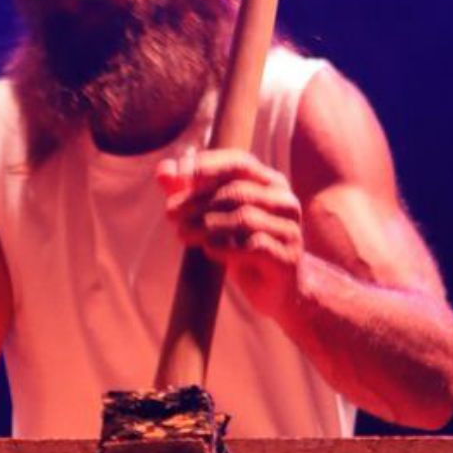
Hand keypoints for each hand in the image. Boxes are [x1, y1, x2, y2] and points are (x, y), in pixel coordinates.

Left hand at [158, 147, 303, 319]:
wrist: (275, 290)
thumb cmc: (242, 247)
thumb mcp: (214, 217)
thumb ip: (190, 192)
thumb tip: (163, 169)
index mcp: (270, 184)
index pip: (239, 162)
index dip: (208, 165)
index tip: (179, 177)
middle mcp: (285, 202)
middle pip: (237, 192)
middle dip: (198, 201)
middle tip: (171, 214)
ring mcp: (290, 230)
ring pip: (244, 218)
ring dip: (206, 225)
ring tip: (183, 234)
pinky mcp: (287, 258)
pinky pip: (253, 246)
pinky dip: (225, 247)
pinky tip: (208, 250)